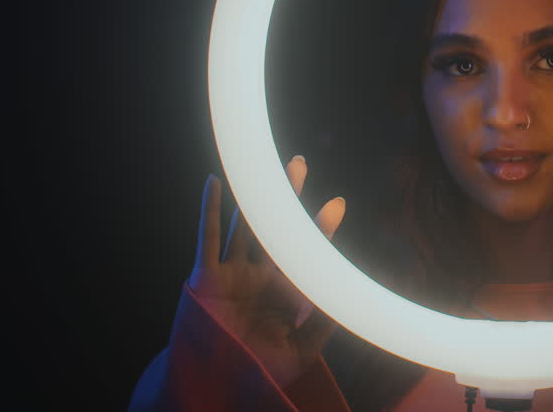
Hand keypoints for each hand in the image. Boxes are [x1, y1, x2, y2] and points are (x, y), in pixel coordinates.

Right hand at [189, 155, 345, 388]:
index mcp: (283, 291)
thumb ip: (323, 323)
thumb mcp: (301, 350)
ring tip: (269, 166)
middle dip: (288, 197)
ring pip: (246, 227)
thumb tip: (347, 295)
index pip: (305, 252)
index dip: (320, 229)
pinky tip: (216, 184)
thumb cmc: (258, 373)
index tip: (337, 203)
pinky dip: (210, 211)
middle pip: (276, 228)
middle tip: (300, 163)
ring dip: (257, 198)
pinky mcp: (205, 278)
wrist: (216, 390)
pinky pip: (207, 240)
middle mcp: (258, 276)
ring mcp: (231, 274)